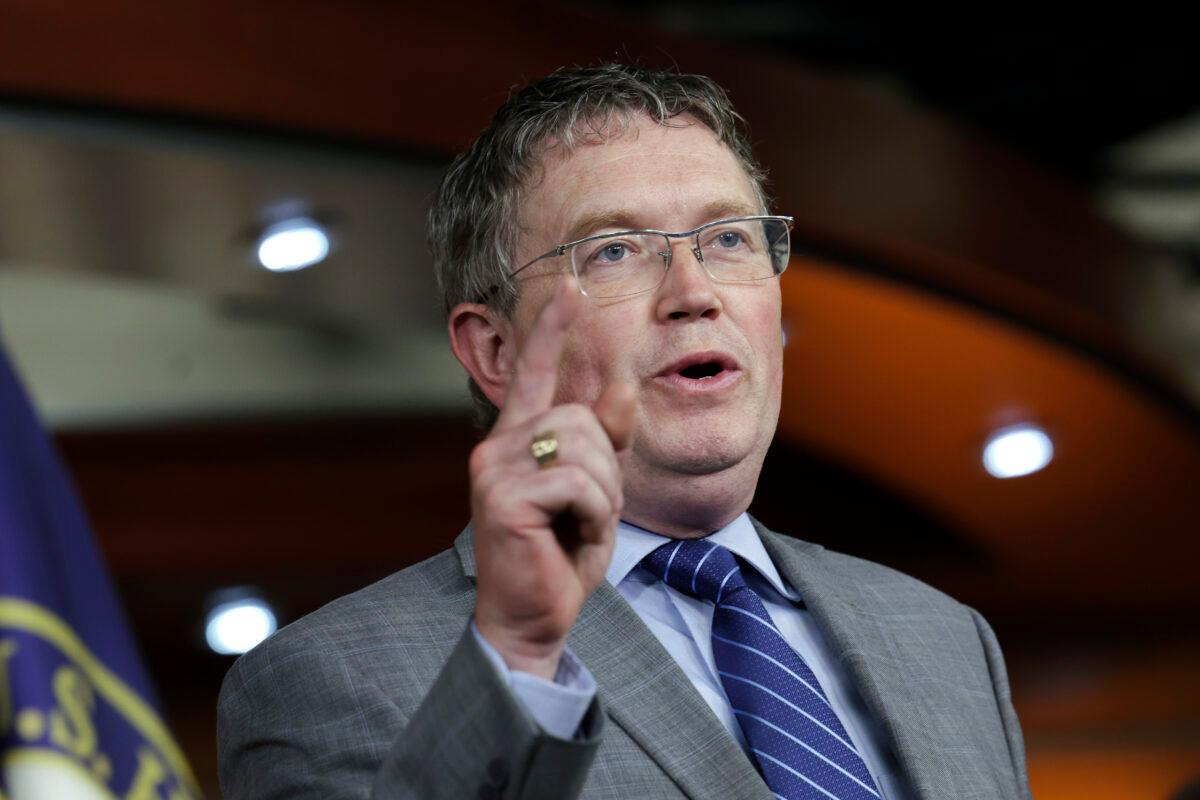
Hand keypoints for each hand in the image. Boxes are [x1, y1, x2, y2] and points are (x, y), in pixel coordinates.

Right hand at [470, 279, 636, 678]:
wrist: (532, 617)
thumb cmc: (560, 554)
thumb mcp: (594, 491)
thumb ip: (604, 440)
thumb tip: (623, 384)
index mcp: (517, 441)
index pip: (536, 373)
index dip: (552, 329)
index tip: (569, 285)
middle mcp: (497, 446)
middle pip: (581, 418)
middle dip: (605, 470)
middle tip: (586, 514)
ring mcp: (494, 469)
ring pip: (582, 447)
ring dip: (601, 496)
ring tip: (576, 527)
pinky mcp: (502, 496)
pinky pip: (577, 482)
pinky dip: (592, 514)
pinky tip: (567, 538)